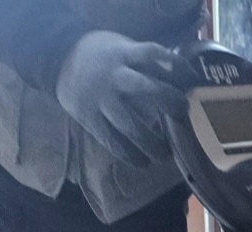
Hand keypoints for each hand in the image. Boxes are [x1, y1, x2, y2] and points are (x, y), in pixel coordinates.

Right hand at [56, 32, 196, 167]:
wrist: (59, 58)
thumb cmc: (104, 57)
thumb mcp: (123, 49)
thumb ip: (147, 63)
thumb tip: (183, 83)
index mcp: (124, 54)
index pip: (153, 54)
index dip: (175, 66)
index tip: (193, 79)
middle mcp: (114, 75)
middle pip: (145, 89)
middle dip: (168, 102)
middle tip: (183, 115)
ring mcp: (100, 98)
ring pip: (129, 124)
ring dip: (150, 143)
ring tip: (164, 155)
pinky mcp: (89, 118)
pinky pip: (112, 141)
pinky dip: (129, 154)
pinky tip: (143, 162)